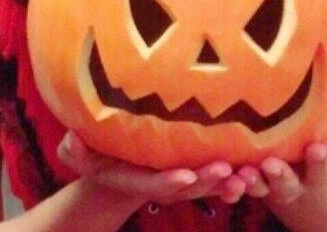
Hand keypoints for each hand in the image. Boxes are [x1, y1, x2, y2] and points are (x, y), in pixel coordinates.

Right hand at [58, 131, 246, 205]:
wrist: (114, 169)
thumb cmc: (94, 156)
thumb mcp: (79, 154)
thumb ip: (76, 150)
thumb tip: (74, 140)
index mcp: (136, 179)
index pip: (154, 184)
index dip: (169, 181)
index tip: (185, 175)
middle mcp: (161, 183)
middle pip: (187, 187)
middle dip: (207, 181)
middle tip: (227, 171)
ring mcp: (179, 180)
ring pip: (206, 185)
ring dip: (228, 183)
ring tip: (247, 176)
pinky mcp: (193, 171)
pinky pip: (215, 178)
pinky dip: (233, 177)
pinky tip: (252, 169)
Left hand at [236, 114, 326, 205]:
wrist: (298, 179)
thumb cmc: (321, 151)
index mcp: (315, 174)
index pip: (320, 170)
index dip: (319, 163)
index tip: (316, 148)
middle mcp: (290, 183)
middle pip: (285, 184)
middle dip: (280, 176)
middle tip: (272, 164)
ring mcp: (265, 185)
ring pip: (257, 188)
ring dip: (251, 182)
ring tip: (244, 173)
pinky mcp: (242, 182)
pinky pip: (232, 189)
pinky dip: (227, 185)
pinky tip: (222, 176)